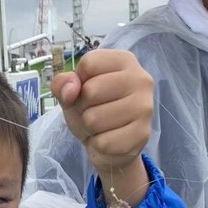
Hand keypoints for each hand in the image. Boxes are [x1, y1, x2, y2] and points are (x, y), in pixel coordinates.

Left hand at [51, 50, 152, 205]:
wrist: (110, 147)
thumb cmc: (92, 111)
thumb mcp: (71, 93)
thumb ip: (63, 84)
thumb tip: (70, 91)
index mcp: (125, 61)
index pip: (89, 63)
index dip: (77, 82)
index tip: (87, 92)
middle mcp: (140, 79)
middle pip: (91, 91)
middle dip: (83, 108)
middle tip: (93, 113)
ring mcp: (144, 107)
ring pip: (94, 119)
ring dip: (89, 128)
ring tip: (100, 127)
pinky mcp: (142, 134)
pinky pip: (103, 142)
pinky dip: (97, 145)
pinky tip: (108, 140)